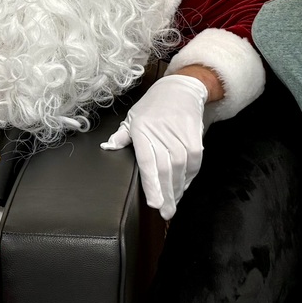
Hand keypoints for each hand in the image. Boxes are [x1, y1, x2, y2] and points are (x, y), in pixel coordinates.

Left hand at [101, 74, 208, 219]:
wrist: (180, 89)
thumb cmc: (152, 106)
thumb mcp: (133, 117)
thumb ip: (121, 136)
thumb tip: (107, 147)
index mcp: (142, 131)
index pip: (147, 163)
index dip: (151, 184)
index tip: (154, 203)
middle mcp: (161, 134)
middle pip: (165, 171)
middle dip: (166, 195)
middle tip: (166, 213)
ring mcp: (180, 136)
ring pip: (180, 169)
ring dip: (178, 189)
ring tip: (173, 203)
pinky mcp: (195, 138)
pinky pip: (194, 163)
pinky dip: (189, 177)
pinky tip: (183, 187)